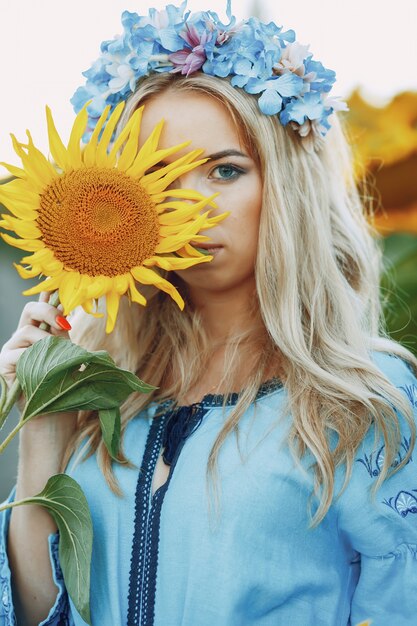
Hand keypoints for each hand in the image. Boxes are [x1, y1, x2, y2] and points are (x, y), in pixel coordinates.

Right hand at [0, 292, 71, 407]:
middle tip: (64, 324)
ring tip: (57, 362)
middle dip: (48, 311)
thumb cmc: (64, 386)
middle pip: (30, 309)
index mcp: (40, 332)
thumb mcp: (68, 355)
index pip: (42, 306)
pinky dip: (33, 360)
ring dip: (47, 345)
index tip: (60, 288)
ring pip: (28, 332)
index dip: (49, 294)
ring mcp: (11, 349)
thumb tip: (66, 312)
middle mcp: (23, 337)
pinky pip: (18, 353)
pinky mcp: (3, 363)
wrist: (54, 415)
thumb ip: (63, 335)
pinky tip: (41, 372)